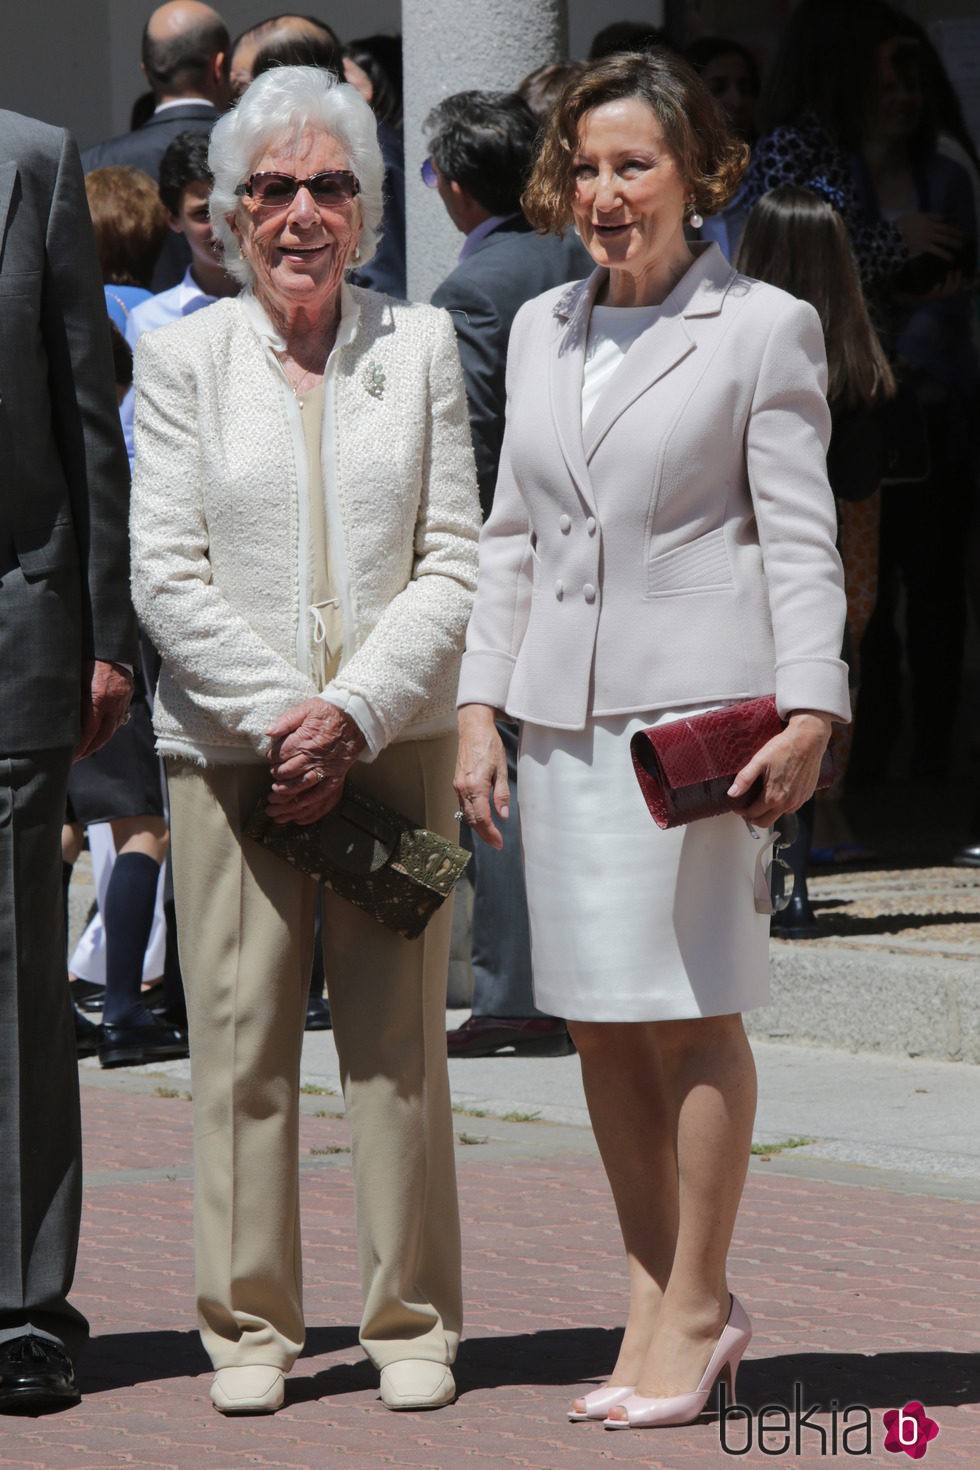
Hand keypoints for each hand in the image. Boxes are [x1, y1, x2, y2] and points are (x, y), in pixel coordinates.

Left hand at [74, 660, 133, 760]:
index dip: (80, 747)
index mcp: (99, 698)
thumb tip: (64, 722)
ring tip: (85, 750)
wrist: (110, 644)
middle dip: (88, 750)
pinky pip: (117, 720)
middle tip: (75, 759)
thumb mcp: (76, 678)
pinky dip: (107, 730)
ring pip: (111, 730)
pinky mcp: (127, 698)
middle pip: (102, 736)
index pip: (89, 731)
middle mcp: (114, 703)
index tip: (70, 757)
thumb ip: (73, 700)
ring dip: (98, 742)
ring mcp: (123, 702)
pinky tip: (98, 734)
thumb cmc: (88, 658)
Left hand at [265, 699, 366, 825]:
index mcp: (305, 739)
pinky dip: (308, 804)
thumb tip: (269, 732)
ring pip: (301, 786)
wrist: (357, 718)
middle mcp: (314, 756)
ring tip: (276, 794)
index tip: (272, 758)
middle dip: (277, 775)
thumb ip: (286, 720)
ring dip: (286, 792)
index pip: (280, 754)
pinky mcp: (336, 777)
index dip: (272, 757)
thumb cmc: (331, 712)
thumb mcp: (307, 708)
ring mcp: (326, 768)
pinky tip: (298, 808)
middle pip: (288, 772)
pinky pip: (321, 795)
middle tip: (274, 775)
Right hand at [454, 704, 509, 848]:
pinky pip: (462, 805)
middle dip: (484, 834)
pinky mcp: (457, 783)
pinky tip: (481, 819)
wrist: (472, 728)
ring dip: (477, 827)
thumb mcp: (501, 769)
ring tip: (490, 835)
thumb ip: (502, 794)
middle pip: (472, 820)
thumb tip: (503, 816)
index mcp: (475, 786)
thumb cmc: (489, 745)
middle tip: (496, 843)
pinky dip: (471, 816)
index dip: (491, 833)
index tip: (499, 843)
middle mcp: (463, 788)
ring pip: (466, 814)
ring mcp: (458, 786)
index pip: (482, 818)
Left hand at [727, 710, 832, 826]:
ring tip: (761, 798)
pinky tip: (778, 792)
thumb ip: (744, 779)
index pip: (753, 814)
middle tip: (746, 809)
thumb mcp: (759, 761)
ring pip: (779, 815)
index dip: (741, 812)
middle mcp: (788, 803)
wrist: (808, 740)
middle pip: (765, 822)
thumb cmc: (783, 748)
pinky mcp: (807, 795)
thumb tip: (732, 794)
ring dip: (768, 811)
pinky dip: (782, 805)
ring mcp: (799, 800)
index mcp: (774, 796)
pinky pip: (791, 807)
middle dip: (753, 818)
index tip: (737, 807)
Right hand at [897, 211, 962, 261]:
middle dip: (955, 232)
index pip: (939, 217)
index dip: (946, 221)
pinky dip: (945, 254)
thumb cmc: (899, 226)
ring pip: (944, 238)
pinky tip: (951, 257)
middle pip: (946, 228)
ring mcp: (928, 236)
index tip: (950, 224)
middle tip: (962, 235)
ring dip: (954, 242)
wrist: (892, 236)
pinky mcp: (925, 246)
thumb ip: (922, 217)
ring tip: (960, 246)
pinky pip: (938, 250)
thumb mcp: (911, 216)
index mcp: (925, 217)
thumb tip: (932, 219)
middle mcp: (929, 226)